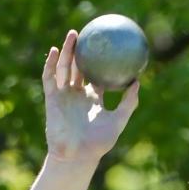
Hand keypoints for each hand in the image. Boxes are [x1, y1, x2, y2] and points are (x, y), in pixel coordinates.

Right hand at [42, 30, 139, 163]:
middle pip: (78, 67)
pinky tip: (54, 51)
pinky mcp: (52, 99)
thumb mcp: (118, 121)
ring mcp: (64, 96)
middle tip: (88, 33)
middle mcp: (77, 95)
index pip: (96, 75)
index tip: (105, 46)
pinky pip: (50, 78)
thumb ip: (128, 102)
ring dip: (66, 51)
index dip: (99, 61)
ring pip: (64, 68)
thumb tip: (138, 82)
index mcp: (93, 99)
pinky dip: (51, 64)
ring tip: (73, 34)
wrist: (77, 156)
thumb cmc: (99, 143)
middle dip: (81, 50)